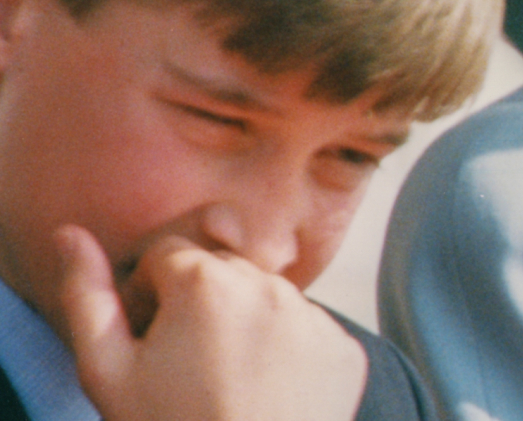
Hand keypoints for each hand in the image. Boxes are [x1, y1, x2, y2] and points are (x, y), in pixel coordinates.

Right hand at [52, 226, 368, 420]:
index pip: (168, 256)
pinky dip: (289, 354)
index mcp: (207, 281)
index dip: (150, 294)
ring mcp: (315, 317)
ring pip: (268, 301)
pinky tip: (267, 392)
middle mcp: (270, 285)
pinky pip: (309, 334)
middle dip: (201, 303)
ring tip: (227, 381)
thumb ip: (87, 296)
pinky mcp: (346, 349)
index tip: (150, 339)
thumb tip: (71, 234)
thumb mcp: (108, 371)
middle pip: (222, 272)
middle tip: (187, 364)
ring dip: (246, 324)